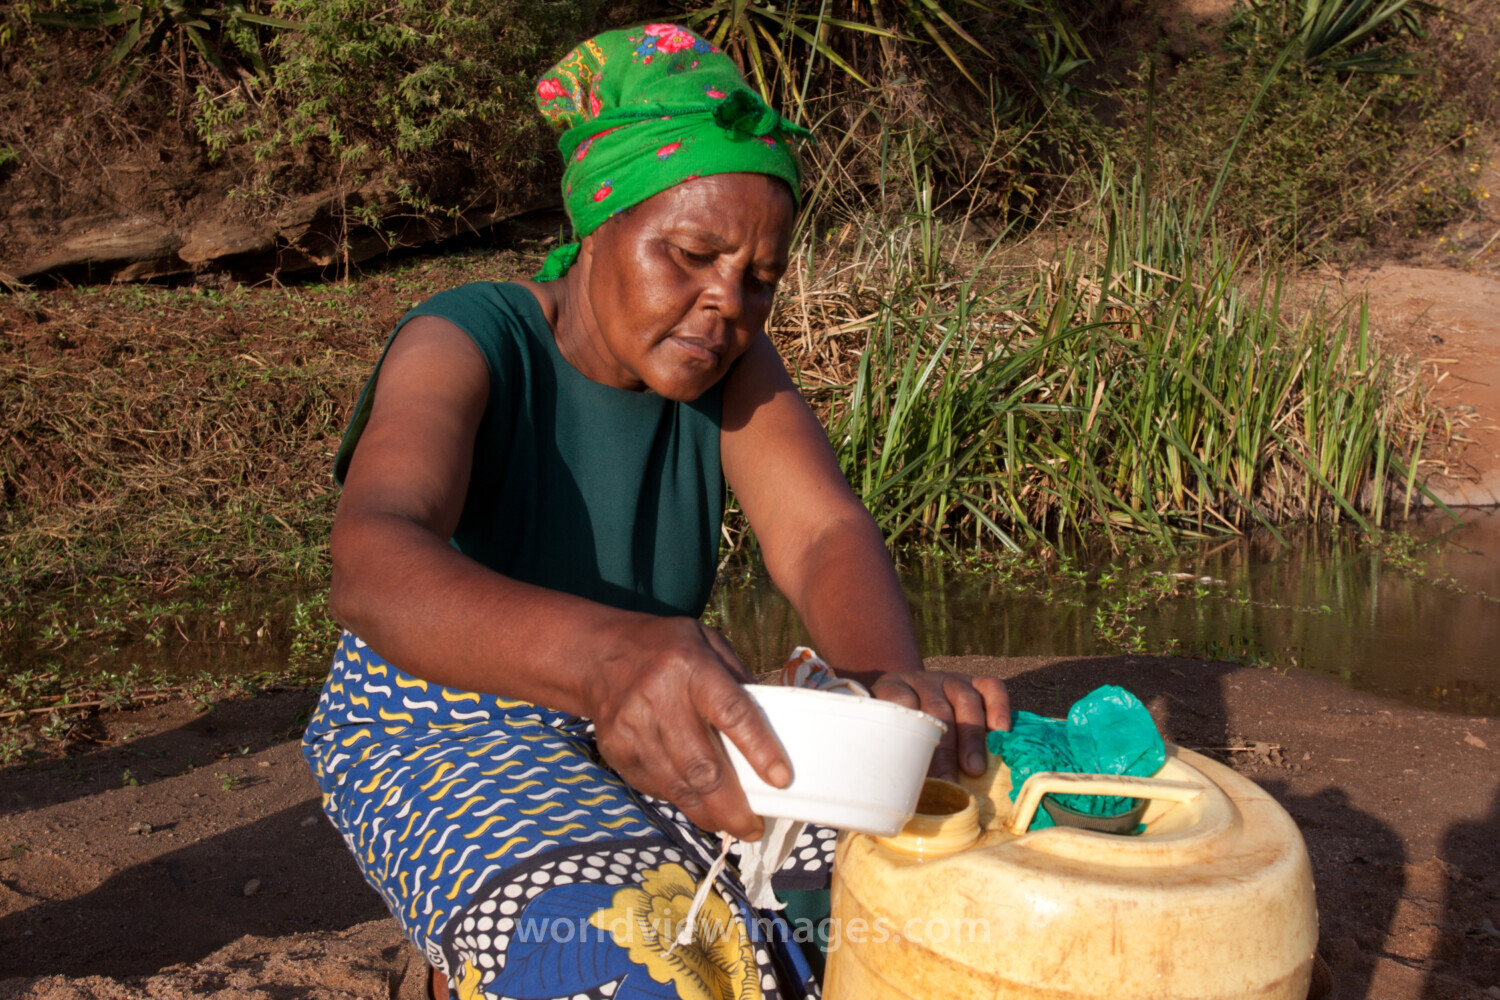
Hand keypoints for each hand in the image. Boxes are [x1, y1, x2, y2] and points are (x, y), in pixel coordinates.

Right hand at [586, 616, 788, 840]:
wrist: (596, 656)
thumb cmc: (666, 650)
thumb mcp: (708, 644)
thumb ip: (738, 681)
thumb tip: (770, 727)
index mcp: (690, 666)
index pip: (731, 712)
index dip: (759, 749)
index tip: (781, 780)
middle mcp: (658, 698)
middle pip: (702, 766)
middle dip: (732, 807)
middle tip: (754, 827)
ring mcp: (632, 729)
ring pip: (678, 786)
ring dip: (708, 813)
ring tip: (732, 824)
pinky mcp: (617, 751)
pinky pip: (656, 787)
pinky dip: (681, 800)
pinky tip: (697, 802)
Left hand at [869, 671, 1009, 780]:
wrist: (913, 696)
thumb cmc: (900, 729)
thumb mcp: (888, 736)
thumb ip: (893, 756)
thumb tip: (901, 796)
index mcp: (892, 689)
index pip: (900, 706)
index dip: (910, 741)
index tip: (916, 775)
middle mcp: (922, 681)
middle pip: (935, 710)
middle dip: (943, 751)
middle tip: (949, 782)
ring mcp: (949, 679)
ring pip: (964, 700)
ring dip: (970, 738)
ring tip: (974, 769)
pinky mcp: (975, 682)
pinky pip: (991, 688)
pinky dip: (999, 708)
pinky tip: (1000, 732)